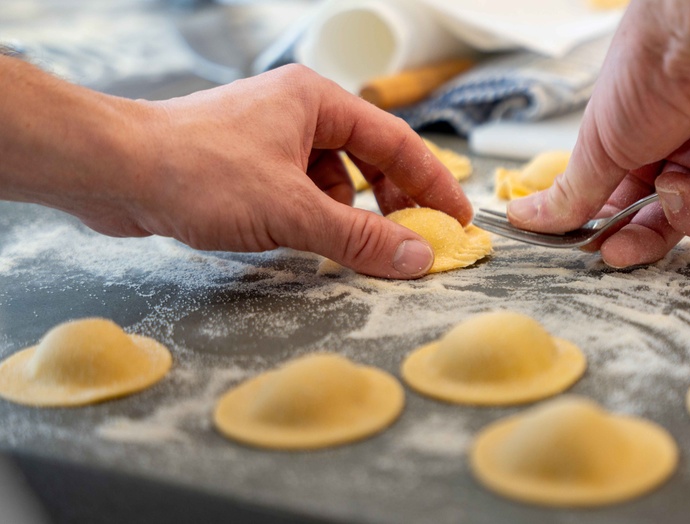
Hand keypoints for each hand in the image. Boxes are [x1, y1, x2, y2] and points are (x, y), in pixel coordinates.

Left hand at [1, 61, 471, 278]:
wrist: (112, 171)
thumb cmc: (198, 172)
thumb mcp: (291, 210)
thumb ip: (358, 236)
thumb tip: (418, 256)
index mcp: (317, 100)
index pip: (396, 142)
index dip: (433, 182)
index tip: (458, 219)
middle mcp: (297, 111)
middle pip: (368, 157)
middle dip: (392, 200)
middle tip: (413, 238)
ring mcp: (270, 137)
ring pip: (333, 177)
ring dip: (349, 212)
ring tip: (351, 243)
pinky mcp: (246, 164)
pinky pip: (300, 190)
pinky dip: (314, 216)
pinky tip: (306, 239)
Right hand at [506, 0, 689, 267]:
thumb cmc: (648, 76)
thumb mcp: (598, 146)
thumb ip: (570, 195)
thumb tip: (522, 218)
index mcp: (648, 149)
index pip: (633, 209)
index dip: (617, 233)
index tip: (598, 248)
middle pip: (673, 226)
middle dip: (646, 238)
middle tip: (622, 248)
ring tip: (683, 170)